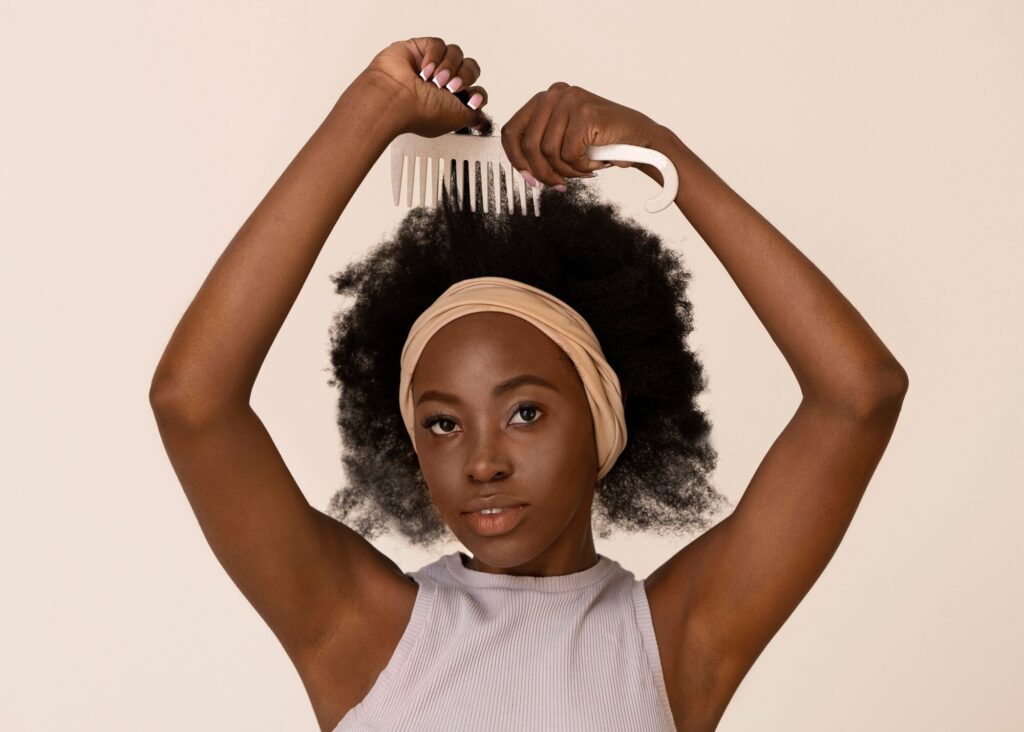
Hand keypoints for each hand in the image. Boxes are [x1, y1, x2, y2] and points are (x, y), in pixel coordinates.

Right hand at [357, 37, 488, 137]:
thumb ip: (474, 116)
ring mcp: (430, 65)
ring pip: (456, 53)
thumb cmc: (419, 112)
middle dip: (464, 77)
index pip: (475, 89)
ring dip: (449, 67)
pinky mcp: (418, 49)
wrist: (396, 99)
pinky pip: (438, 44)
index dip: (478, 93)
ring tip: (436, 80)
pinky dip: (434, 56)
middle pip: (470, 68)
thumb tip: (481, 120)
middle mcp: (440, 83)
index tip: (473, 100)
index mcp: (449, 101)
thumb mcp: (458, 120)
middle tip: (451, 87)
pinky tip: (425, 70)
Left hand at [500, 83, 664, 186]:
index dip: (516, 160)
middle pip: (528, 145)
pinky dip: (582, 166)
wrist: (641, 141)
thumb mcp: (564, 141)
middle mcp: (555, 94)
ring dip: (567, 170)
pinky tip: (595, 161)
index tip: (529, 178)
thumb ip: (541, 147)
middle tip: (558, 184)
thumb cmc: (603, 143)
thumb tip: (523, 169)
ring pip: (548, 152)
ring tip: (584, 168)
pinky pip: (569, 154)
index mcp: (545, 99)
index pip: (513, 131)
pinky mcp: (585, 114)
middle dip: (543, 172)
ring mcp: (570, 101)